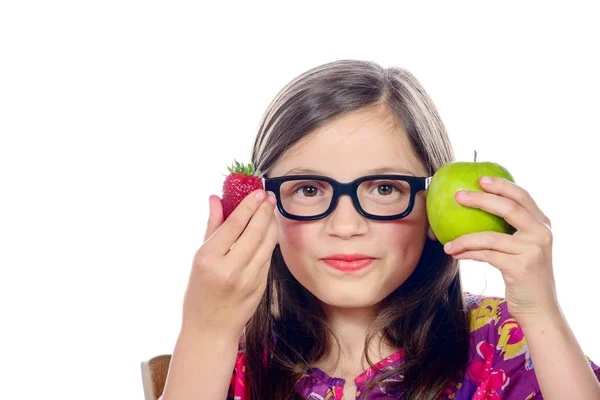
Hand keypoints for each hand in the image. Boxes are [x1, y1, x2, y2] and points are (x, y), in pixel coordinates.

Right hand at [181, 189, 277, 339]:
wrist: (210, 329)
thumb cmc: (199, 292)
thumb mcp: (199, 258)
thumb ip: (211, 226)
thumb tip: (215, 198)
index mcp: (209, 259)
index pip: (234, 225)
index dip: (248, 206)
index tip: (257, 192)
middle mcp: (230, 269)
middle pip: (254, 232)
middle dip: (264, 211)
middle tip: (269, 196)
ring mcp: (248, 279)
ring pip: (266, 244)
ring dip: (272, 224)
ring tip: (271, 210)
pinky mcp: (260, 287)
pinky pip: (268, 258)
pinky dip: (270, 242)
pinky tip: (270, 231)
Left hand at [442, 176, 558, 324]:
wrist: (538, 307)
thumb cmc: (523, 274)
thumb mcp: (522, 247)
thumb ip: (510, 229)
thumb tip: (476, 209)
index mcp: (542, 224)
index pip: (522, 196)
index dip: (501, 185)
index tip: (479, 179)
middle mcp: (541, 234)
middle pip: (508, 208)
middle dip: (480, 199)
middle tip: (458, 196)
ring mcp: (533, 250)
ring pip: (490, 236)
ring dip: (463, 238)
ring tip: (447, 243)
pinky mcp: (521, 267)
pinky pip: (486, 255)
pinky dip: (467, 253)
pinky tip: (455, 254)